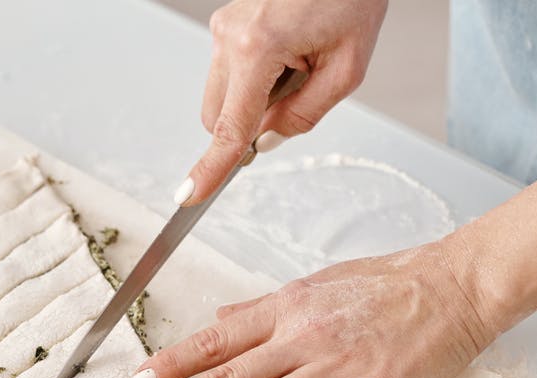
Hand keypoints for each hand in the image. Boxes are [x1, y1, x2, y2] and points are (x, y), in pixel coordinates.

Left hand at [122, 243, 496, 377]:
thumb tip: (219, 316)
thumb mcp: (316, 283)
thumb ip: (264, 306)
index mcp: (286, 309)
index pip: (215, 341)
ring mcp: (338, 367)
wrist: (453, 285)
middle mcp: (303, 337)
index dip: (171, 364)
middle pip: (227, 376)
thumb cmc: (386, 285)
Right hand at [176, 0, 388, 205]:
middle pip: (218, 116)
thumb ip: (304, 114)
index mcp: (258, 48)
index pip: (230, 127)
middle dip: (249, 123)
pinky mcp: (226, 22)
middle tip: (299, 93)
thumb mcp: (346, 68)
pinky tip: (287, 51)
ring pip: (221, 96)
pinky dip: (254, 77)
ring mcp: (223, 27)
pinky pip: (228, 71)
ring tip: (298, 62)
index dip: (211, 167)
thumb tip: (268, 140)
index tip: (190, 195)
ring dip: (254, 98)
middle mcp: (229, 36)